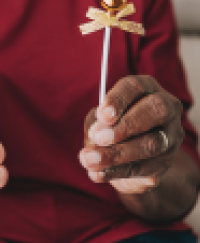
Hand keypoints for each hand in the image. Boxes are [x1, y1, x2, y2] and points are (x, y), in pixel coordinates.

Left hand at [80, 75, 183, 193]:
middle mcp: (165, 108)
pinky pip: (146, 168)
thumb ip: (97, 120)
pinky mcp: (167, 162)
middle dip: (125, 126)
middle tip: (99, 138)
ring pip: (151, 144)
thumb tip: (96, 133)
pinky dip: (118, 172)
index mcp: (145, 88)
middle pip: (154, 111)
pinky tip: (98, 173)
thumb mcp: (100, 116)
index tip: (102, 115)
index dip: (118, 100)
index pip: (135, 87)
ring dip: (118, 154)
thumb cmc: (111, 123)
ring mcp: (171, 135)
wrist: (129, 154)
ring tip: (90, 159)